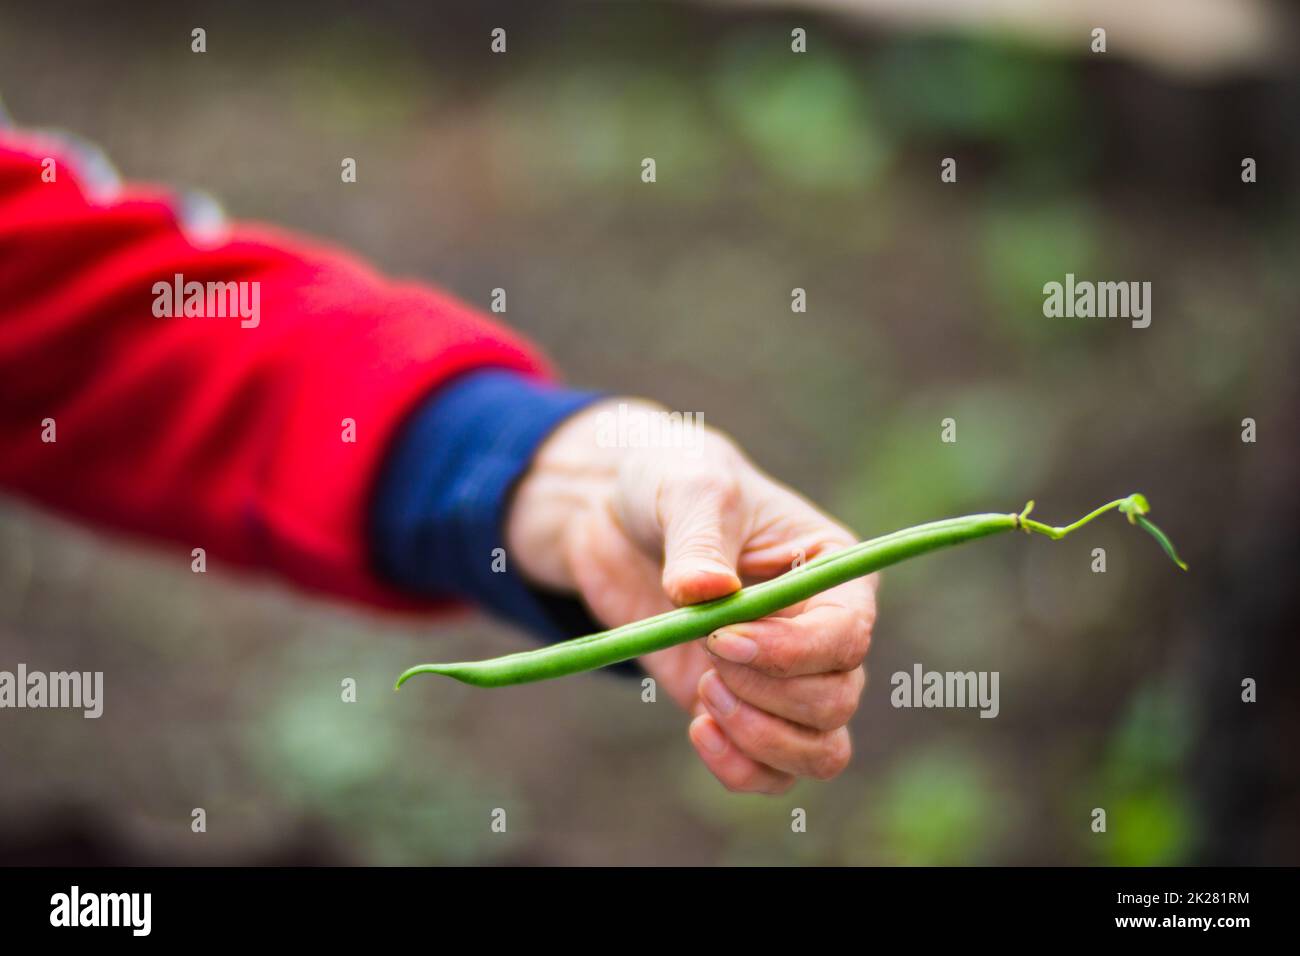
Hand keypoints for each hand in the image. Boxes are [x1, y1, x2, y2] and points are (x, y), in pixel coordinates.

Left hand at [506, 398, 876, 793]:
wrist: (617, 515)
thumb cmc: (673, 482)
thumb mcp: (688, 490)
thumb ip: (698, 541)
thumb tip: (705, 593)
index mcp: (834, 573)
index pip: (847, 636)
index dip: (790, 651)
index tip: (720, 637)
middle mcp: (822, 632)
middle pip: (837, 700)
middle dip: (769, 693)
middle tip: (704, 652)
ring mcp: (783, 678)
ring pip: (819, 749)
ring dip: (762, 739)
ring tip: (704, 691)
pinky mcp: (738, 708)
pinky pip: (770, 772)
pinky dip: (741, 768)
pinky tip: (698, 729)